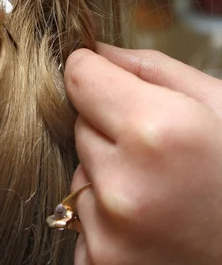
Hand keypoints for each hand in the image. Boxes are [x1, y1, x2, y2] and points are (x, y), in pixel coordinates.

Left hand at [65, 44, 221, 264]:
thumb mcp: (217, 104)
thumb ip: (150, 68)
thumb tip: (97, 51)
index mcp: (154, 130)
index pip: (78, 77)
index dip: (93, 70)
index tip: (107, 77)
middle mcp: (122, 186)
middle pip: (79, 125)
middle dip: (110, 127)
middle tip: (158, 148)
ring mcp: (109, 234)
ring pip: (80, 171)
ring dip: (108, 172)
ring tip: (160, 189)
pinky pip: (83, 217)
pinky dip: (107, 214)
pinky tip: (151, 220)